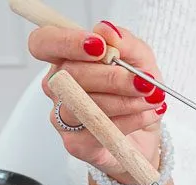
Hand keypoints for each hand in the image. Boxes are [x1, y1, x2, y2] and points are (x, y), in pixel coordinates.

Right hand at [29, 21, 167, 184]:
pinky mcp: (75, 143)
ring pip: (84, 104)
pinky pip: (98, 130)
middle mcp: (58, 87)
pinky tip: (147, 115)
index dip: (66, 42)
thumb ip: (126, 44)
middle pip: (70, 75)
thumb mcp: (141, 62)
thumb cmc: (135, 95)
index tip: (100, 47)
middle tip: (144, 82)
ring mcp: (63, 117)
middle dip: (112, 78)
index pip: (44, 43)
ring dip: (125, 101)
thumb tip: (107, 30)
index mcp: (66, 60)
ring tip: (151, 100)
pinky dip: (130, 121)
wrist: (146, 135)